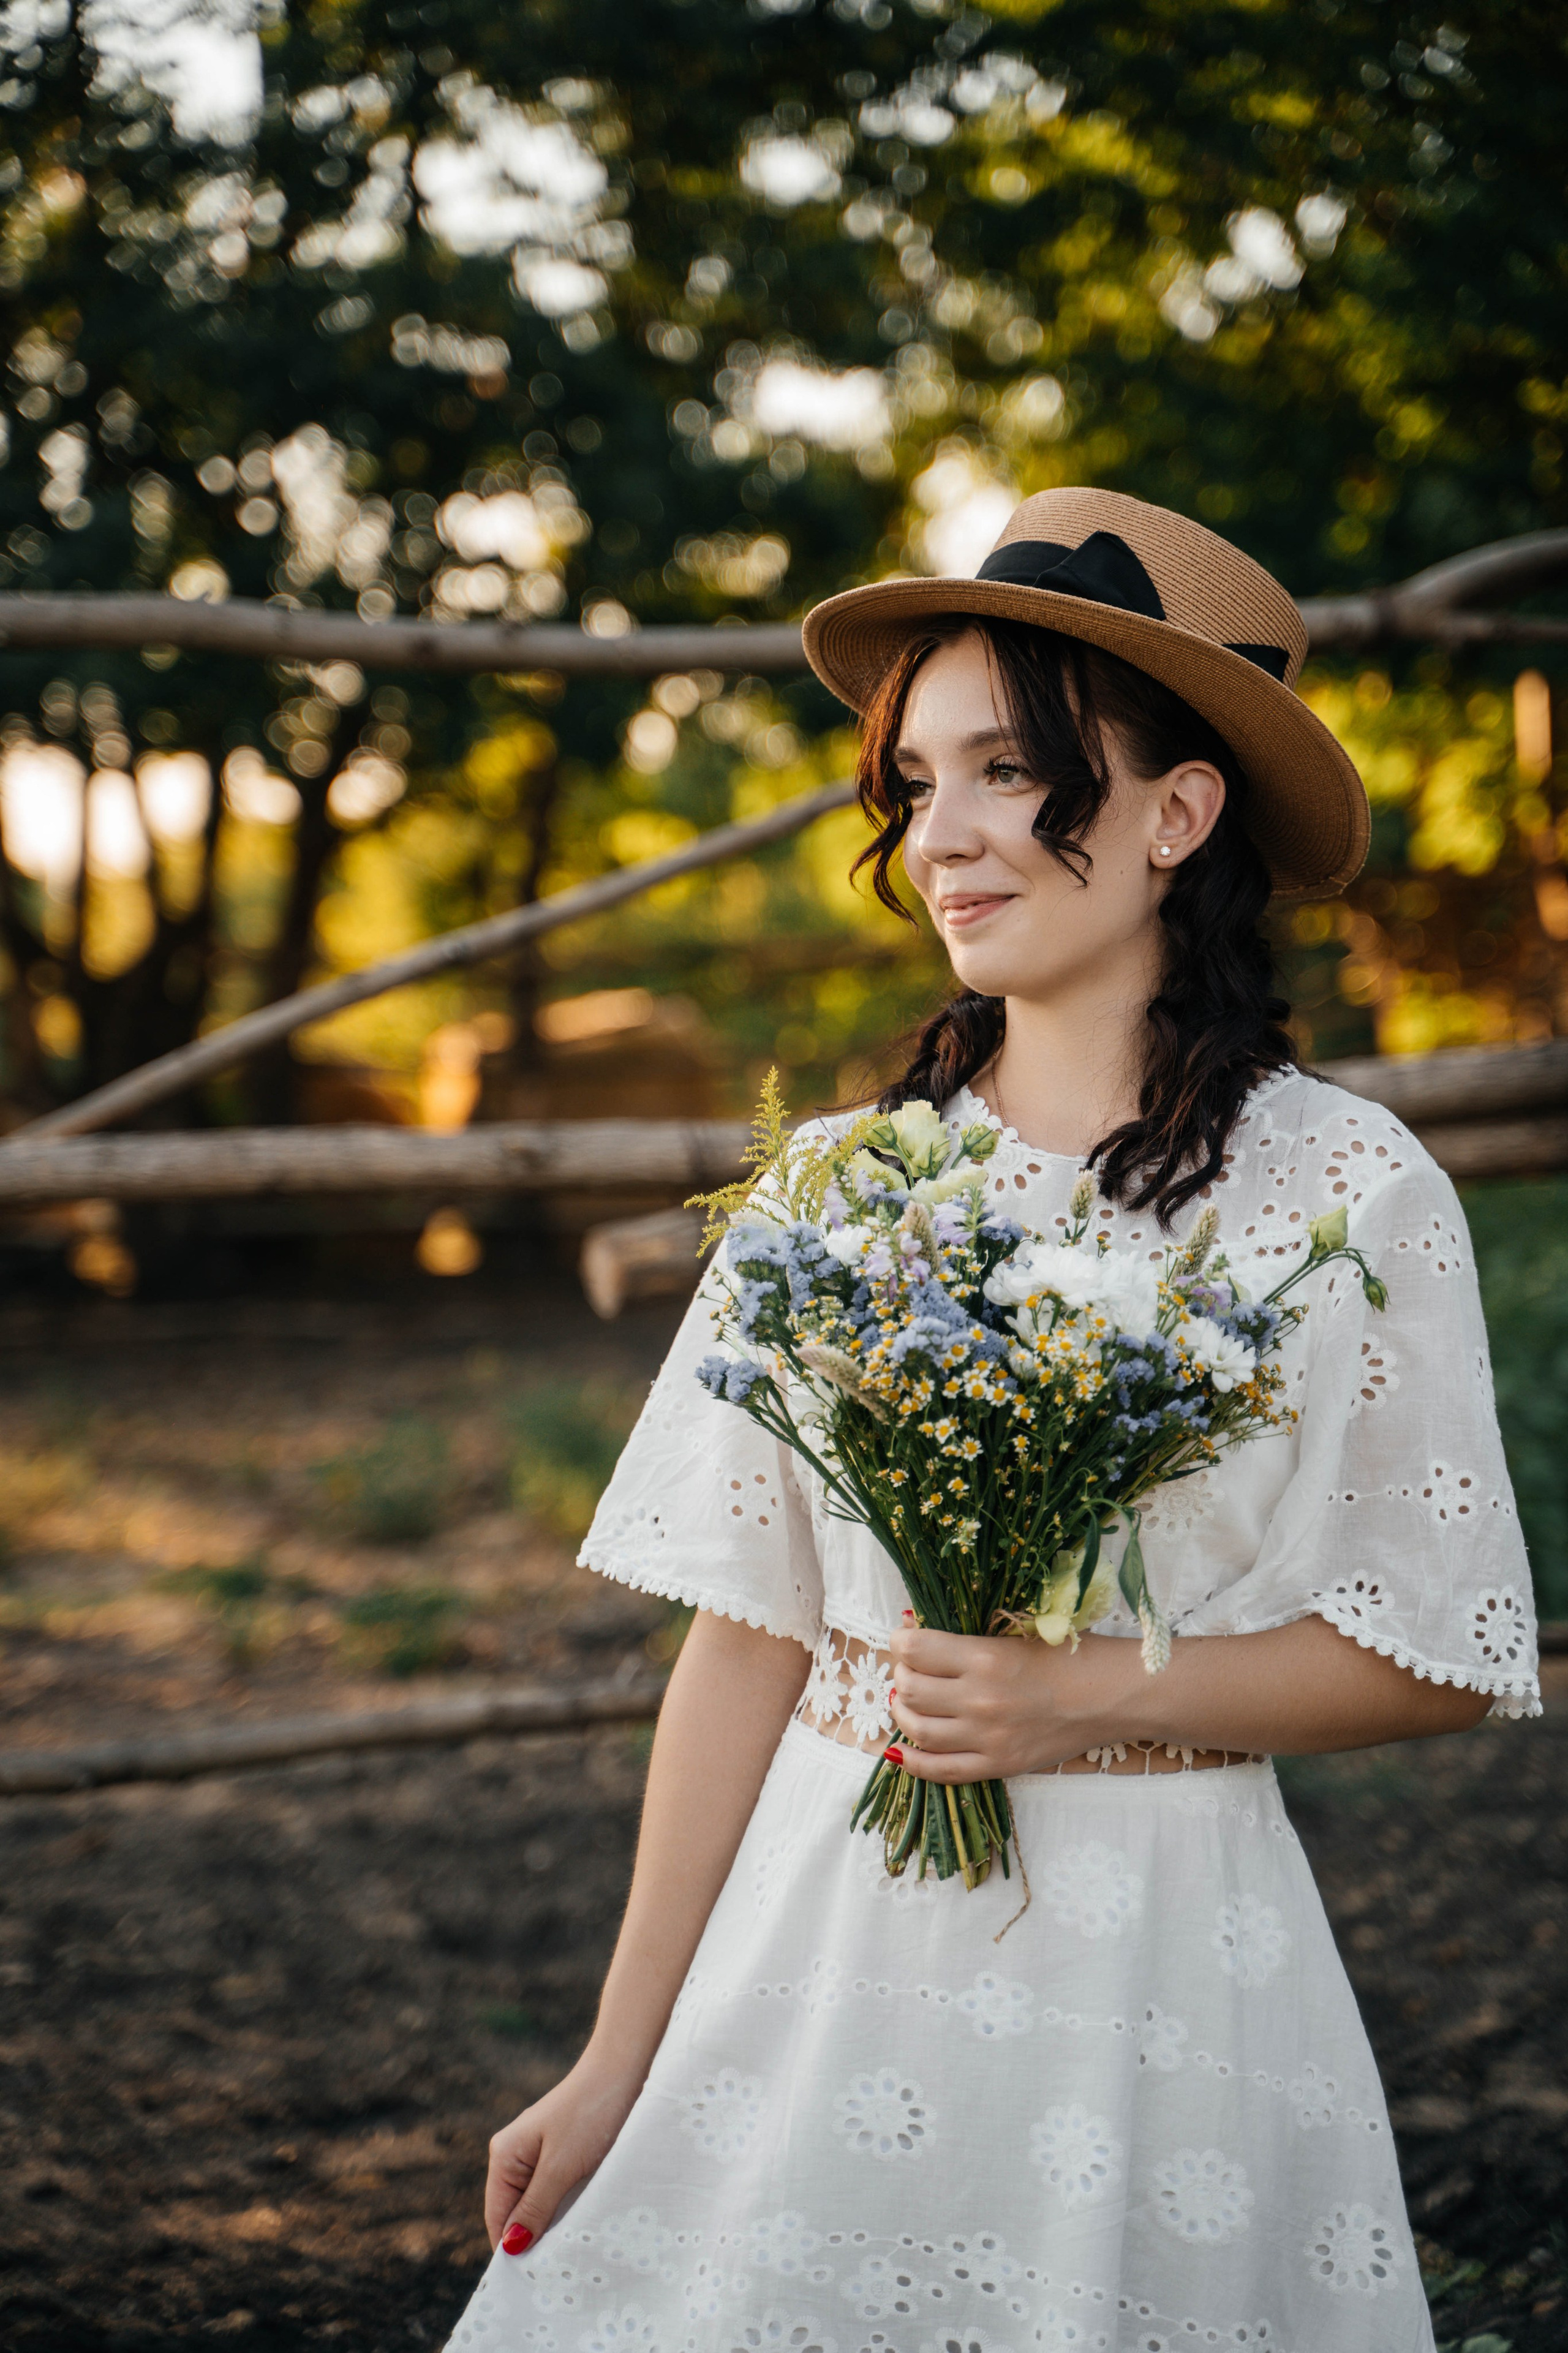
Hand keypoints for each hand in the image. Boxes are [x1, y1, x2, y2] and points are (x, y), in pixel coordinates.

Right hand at [484, 2051, 643, 2253]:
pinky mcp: (565, 2155)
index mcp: (505, 2156)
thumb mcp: (561, 2166)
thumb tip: (510, 2250)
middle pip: (518, 2216)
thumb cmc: (592, 2112)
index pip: (498, 2220)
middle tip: (562, 2273)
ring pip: (541, 2208)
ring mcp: (541, 2156)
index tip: (536, 2282)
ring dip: (556, 2228)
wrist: (628, 2067)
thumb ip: (535, 2208)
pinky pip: (559, 2194)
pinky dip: (569, 2211)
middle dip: (536, 2242)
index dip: (513, 2251)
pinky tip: (585, 2225)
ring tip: (575, 2252)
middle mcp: (517, 2157)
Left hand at [888, 1621, 1138, 1778]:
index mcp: (986, 1657)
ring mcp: (988, 1737)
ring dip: (903, 1713)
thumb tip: (916, 1629)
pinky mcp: (999, 1765)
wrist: (1111, 1696)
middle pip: (909, 1690)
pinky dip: (914, 1762)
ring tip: (909, 1702)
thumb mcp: (1018, 1631)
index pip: (915, 1650)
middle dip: (901, 1675)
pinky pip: (941, 1771)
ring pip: (918, 1730)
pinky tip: (904, 1749)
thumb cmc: (1069, 1655)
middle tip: (911, 1670)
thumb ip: (970, 1635)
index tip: (904, 1638)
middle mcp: (981, 1699)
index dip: (900, 1641)